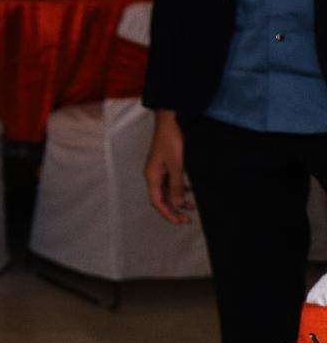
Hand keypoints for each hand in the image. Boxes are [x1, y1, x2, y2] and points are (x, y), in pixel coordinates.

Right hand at [143, 111, 191, 225]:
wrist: (171, 120)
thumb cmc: (172, 141)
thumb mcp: (177, 165)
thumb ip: (177, 186)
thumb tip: (177, 205)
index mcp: (152, 176)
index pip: (157, 201)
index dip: (167, 213)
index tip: (180, 222)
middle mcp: (153, 174)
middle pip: (161, 198)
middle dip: (173, 210)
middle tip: (187, 219)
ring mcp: (159, 169)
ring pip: (166, 191)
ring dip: (177, 200)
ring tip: (191, 207)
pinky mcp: (166, 164)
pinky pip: (171, 182)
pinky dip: (179, 189)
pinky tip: (189, 191)